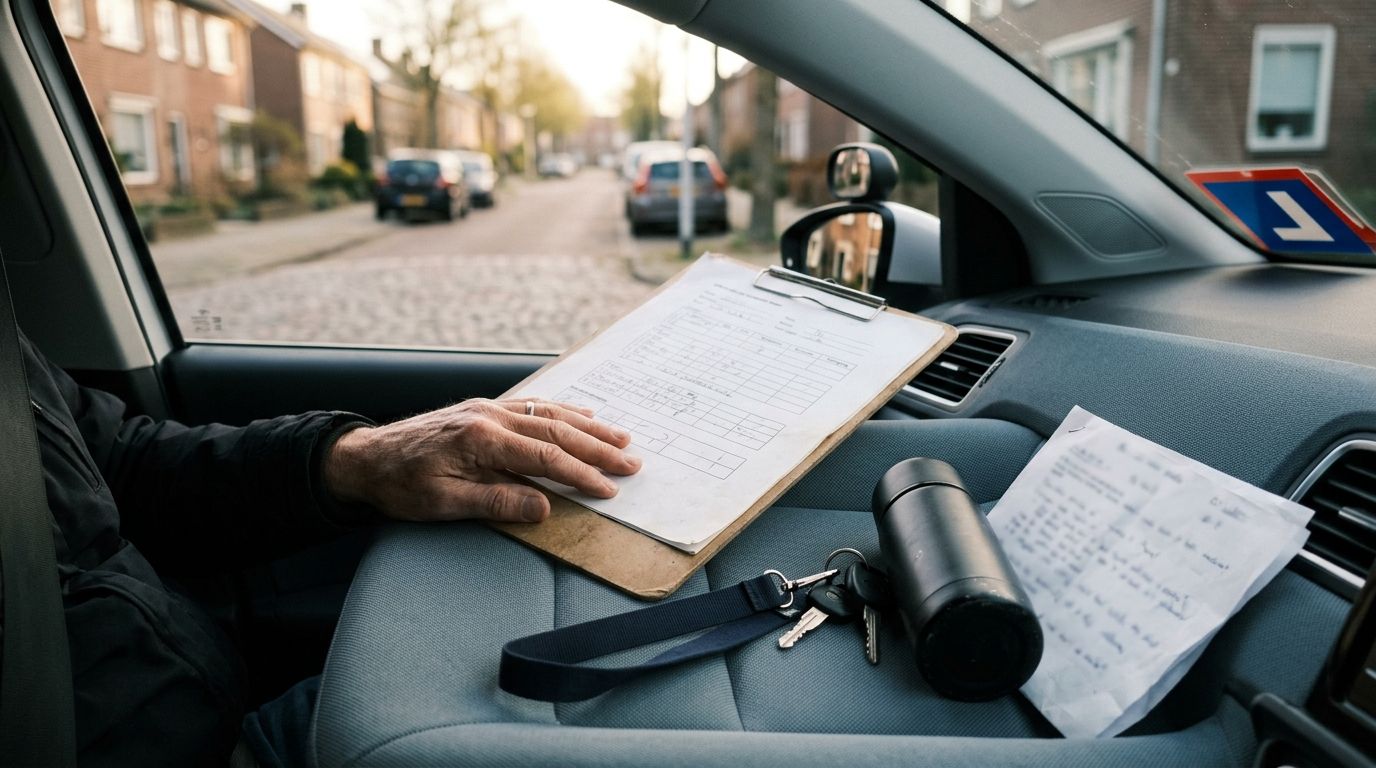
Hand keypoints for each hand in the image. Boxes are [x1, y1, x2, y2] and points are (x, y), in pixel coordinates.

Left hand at [324, 398, 640, 522]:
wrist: (364, 458)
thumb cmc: (399, 485)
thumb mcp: (443, 503)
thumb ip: (495, 501)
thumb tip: (543, 507)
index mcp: (481, 439)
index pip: (544, 458)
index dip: (580, 475)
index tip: (608, 488)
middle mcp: (489, 416)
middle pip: (556, 432)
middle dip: (598, 448)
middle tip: (631, 462)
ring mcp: (488, 408)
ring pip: (550, 415)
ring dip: (589, 427)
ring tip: (621, 438)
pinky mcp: (483, 409)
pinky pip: (533, 406)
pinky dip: (563, 411)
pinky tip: (583, 414)